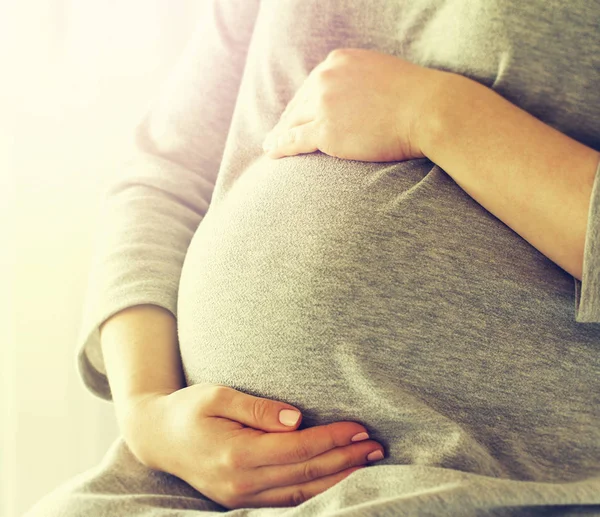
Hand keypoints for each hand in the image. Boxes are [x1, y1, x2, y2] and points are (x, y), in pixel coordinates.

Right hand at [122, 383, 384, 509]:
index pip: (297, 449)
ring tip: (367, 463)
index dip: (332, 439)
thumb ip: (257, 408)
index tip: (359, 427)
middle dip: (345, 460)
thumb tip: (296, 418)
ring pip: (301, 493)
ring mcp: (241, 497)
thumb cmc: (189, 409)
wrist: (157, 437)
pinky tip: (337, 480)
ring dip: (338, 479)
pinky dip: (317, 492)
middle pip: (305, 474)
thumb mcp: (218, 395)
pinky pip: (288, 502)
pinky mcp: (242, 500)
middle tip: (377, 447)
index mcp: (236, 454)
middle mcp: (241, 483)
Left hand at [262, 47, 442, 162]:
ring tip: (270, 146)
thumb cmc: (414, 96)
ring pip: (292, 122)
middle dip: (288, 120)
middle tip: (277, 133)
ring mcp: (324, 105)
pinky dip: (279, 147)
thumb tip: (352, 95)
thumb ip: (358, 80)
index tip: (294, 115)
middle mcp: (325, 78)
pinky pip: (294, 140)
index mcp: (337, 61)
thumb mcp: (379, 73)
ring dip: (279, 135)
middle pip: (298, 103)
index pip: (311, 85)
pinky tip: (271, 152)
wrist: (429, 110)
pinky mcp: (326, 132)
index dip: (301, 104)